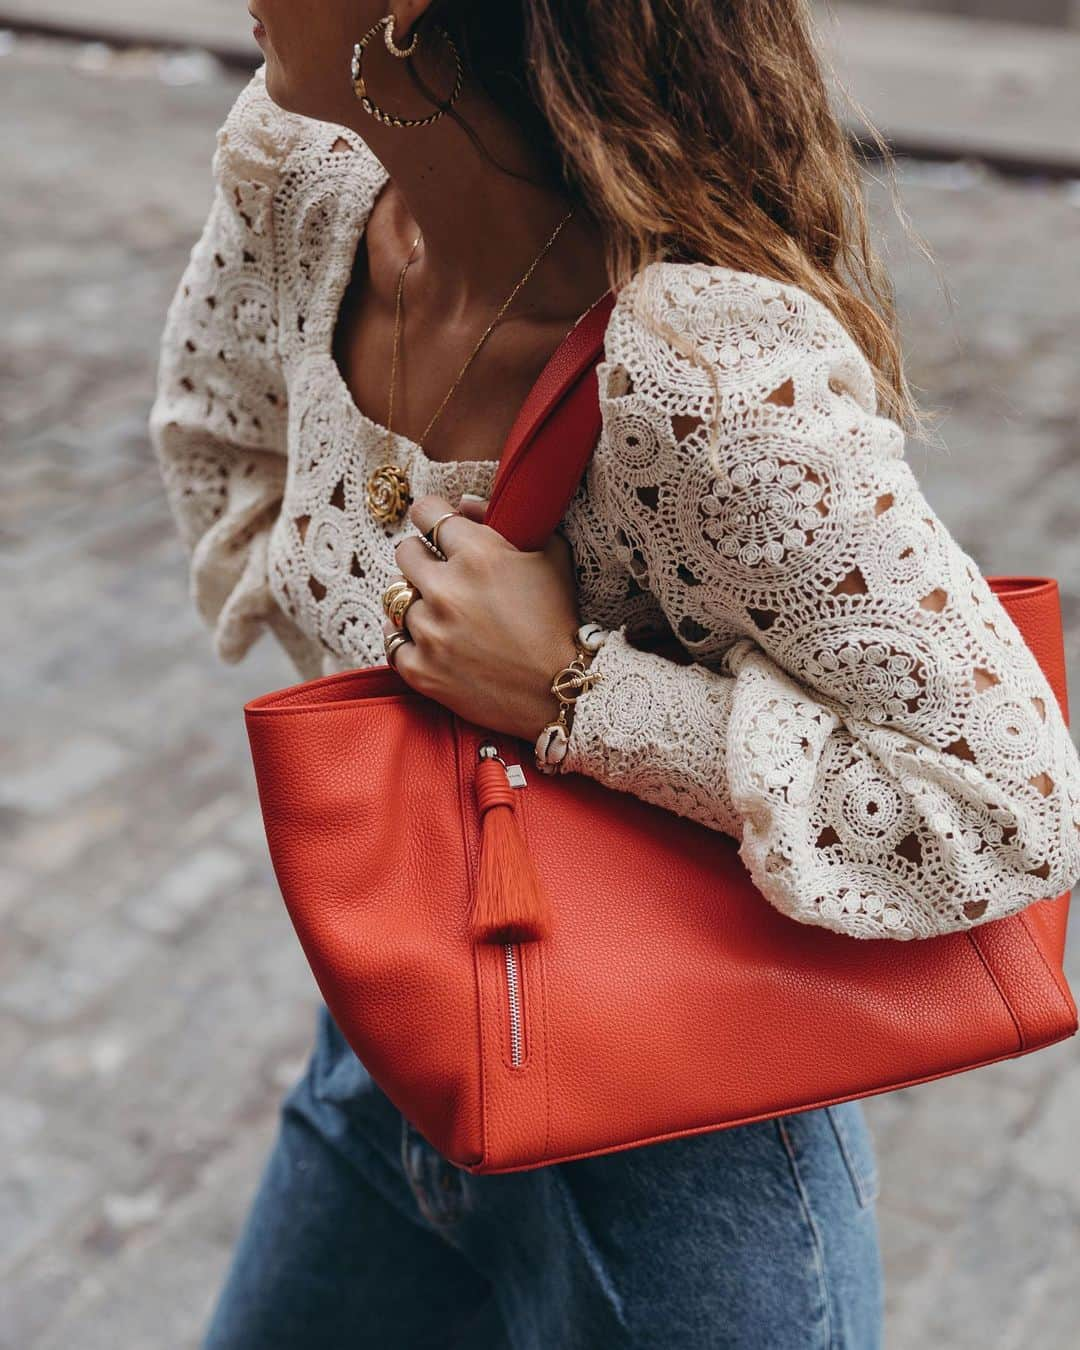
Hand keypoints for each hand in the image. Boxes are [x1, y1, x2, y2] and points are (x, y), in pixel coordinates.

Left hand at [382, 493, 580, 741]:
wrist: (562, 690)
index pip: (426, 513)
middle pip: (404, 553)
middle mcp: (445, 589)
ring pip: (397, 599)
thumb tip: (463, 505)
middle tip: (439, 571)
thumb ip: (505, 521)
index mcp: (477, 555)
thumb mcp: (550, 555)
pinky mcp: (421, 670)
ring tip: (441, 612)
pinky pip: (391, 641)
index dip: (429, 515)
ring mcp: (429, 631)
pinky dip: (405, 638)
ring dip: (417, 602)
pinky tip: (426, 638)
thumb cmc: (560, 620)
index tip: (433, 525)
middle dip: (421, 557)